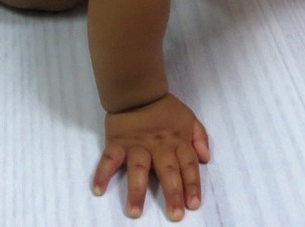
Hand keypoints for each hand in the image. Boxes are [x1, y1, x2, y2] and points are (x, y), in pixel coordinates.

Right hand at [92, 94, 210, 220]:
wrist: (137, 90)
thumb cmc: (164, 107)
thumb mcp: (189, 117)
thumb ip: (200, 137)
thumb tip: (206, 159)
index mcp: (177, 141)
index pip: (188, 165)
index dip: (192, 185)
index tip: (193, 205)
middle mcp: (158, 146)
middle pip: (167, 171)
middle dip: (172, 193)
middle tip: (174, 216)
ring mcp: (136, 145)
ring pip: (138, 169)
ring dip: (136, 191)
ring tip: (134, 212)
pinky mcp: (117, 143)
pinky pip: (109, 159)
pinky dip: (102, 173)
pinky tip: (98, 189)